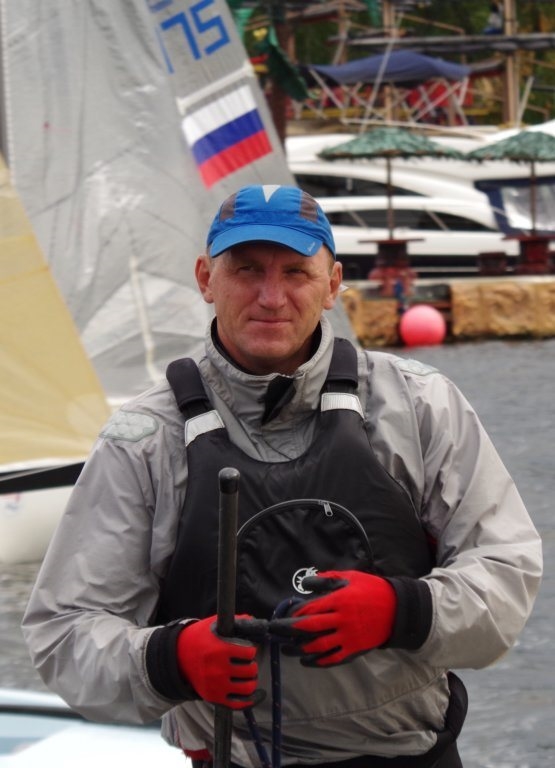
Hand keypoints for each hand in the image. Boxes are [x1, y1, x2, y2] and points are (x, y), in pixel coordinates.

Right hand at [176, 615, 258, 708]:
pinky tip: (255, 694)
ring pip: (247, 687)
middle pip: (250, 670)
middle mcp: (218, 669)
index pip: (249, 652)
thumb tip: (254, 620)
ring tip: (247, 675)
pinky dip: (249, 700)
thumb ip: (236, 622)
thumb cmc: (199, 638)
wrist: (178, 657)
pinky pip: (237, 703)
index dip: (250, 649)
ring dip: (251, 680)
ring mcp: (216, 686)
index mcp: (220, 649)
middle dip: (251, 664)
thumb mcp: (214, 625)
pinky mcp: (214, 697)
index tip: (247, 649)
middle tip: (246, 662)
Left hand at [270, 570, 396, 666]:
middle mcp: (342, 620)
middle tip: (275, 631)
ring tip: (286, 649)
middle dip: (288, 631)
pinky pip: (332, 659)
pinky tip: (306, 661)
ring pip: (318, 646)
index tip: (283, 615)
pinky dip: (317, 662)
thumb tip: (306, 584)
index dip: (294, 614)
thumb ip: (326, 579)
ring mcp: (348, 637)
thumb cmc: (371, 589)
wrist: (397, 609)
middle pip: (309, 628)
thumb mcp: (349, 577)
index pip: (310, 609)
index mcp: (339, 600)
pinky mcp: (354, 649)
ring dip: (299, 649)